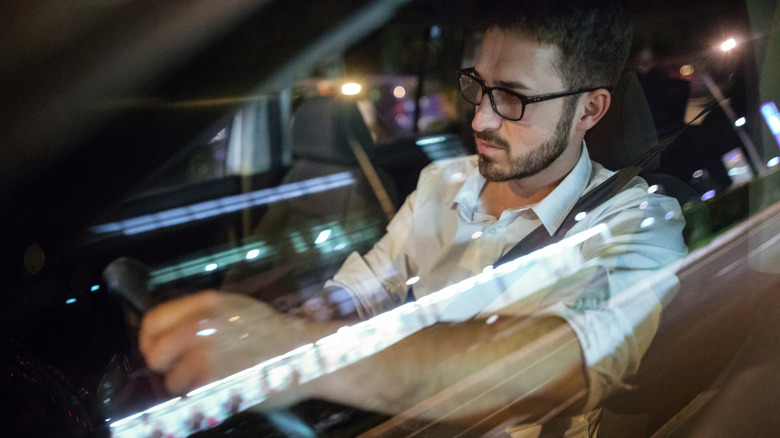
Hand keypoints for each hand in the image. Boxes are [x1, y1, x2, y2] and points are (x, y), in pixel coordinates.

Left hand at [139, 290, 322, 394]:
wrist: (304, 352)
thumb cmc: (273, 333)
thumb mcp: (237, 309)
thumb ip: (203, 316)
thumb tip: (171, 334)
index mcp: (205, 303)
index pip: (153, 321)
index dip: (150, 339)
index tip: (159, 350)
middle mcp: (200, 325)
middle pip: (154, 353)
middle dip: (165, 366)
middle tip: (182, 370)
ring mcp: (205, 354)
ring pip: (172, 380)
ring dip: (188, 384)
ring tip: (213, 379)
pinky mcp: (215, 381)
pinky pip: (193, 395)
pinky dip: (204, 396)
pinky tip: (224, 387)